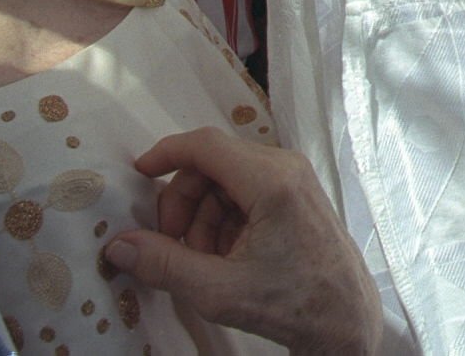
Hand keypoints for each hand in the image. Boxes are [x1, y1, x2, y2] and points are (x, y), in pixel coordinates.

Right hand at [109, 128, 379, 355]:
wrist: (347, 319)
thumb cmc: (293, 304)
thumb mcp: (218, 290)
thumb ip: (164, 264)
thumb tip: (118, 246)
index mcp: (271, 180)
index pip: (205, 145)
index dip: (165, 154)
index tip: (138, 174)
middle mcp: (286, 168)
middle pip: (212, 164)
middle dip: (184, 203)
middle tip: (173, 245)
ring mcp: (294, 179)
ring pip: (226, 180)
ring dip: (203, 216)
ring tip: (205, 261)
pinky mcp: (296, 195)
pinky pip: (245, 192)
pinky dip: (225, 220)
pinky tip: (226, 256)